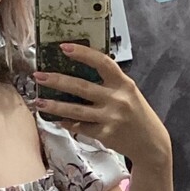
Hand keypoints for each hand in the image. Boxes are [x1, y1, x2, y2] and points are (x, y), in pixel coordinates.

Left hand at [33, 45, 171, 165]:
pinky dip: (67, 123)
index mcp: (124, 84)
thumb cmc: (137, 114)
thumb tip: (80, 70)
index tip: (63, 48)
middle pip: (82, 87)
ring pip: (76, 110)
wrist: (151, 143)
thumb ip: (110, 83)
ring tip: (39, 102)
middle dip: (57, 80)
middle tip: (39, 76)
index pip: (102, 62)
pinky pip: (81, 127)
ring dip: (55, 106)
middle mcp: (117, 99)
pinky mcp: (106, 135)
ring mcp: (111, 118)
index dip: (83, 53)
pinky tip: (56, 119)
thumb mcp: (128, 93)